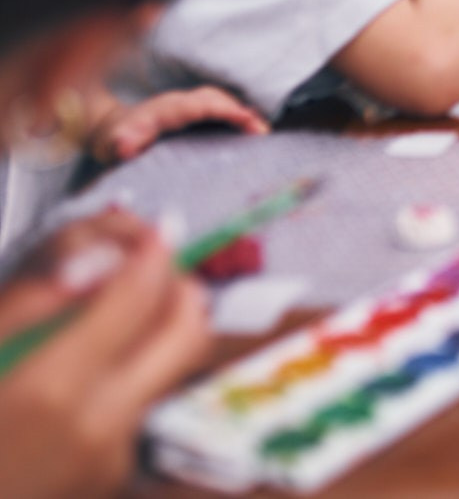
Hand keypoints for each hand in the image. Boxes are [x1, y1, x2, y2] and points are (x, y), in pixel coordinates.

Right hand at [0, 220, 208, 498]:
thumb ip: (27, 304)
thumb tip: (92, 263)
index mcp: (54, 390)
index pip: (137, 298)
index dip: (152, 252)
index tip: (156, 231)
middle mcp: (97, 424)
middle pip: (187, 332)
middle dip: (181, 288)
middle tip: (158, 269)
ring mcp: (111, 454)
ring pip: (171, 367)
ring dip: (159, 330)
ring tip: (121, 312)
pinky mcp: (111, 471)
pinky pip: (139, 404)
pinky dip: (128, 374)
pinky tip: (89, 370)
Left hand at [88, 87, 267, 165]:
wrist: (110, 128)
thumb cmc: (114, 141)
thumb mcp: (111, 145)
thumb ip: (120, 144)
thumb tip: (124, 145)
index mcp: (163, 110)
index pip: (199, 105)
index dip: (223, 110)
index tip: (246, 119)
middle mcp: (178, 102)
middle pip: (214, 99)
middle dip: (239, 111)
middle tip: (263, 131)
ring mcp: (187, 104)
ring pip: (219, 100)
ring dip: (241, 112)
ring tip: (262, 131)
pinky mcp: (192, 111)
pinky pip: (218, 106)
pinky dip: (237, 114)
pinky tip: (253, 128)